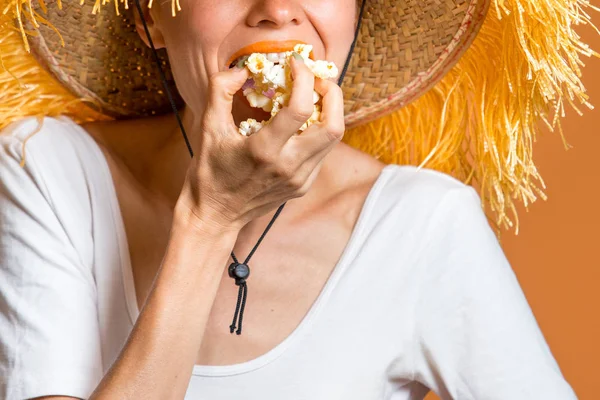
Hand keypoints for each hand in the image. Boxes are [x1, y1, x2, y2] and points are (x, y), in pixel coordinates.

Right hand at [176, 56, 344, 232]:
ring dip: (330, 111)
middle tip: (317, 79)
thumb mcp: (208, 128)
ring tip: (313, 95)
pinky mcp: (303, 186)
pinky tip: (303, 122)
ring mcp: (300, 180)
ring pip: (333, 139)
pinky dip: (319, 130)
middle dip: (332, 94)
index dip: (304, 78)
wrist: (215, 216)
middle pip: (334, 126)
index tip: (294, 63)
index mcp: (265, 151)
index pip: (300, 108)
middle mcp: (289, 167)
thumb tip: (242, 70)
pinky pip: (322, 153)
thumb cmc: (209, 172)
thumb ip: (220, 91)